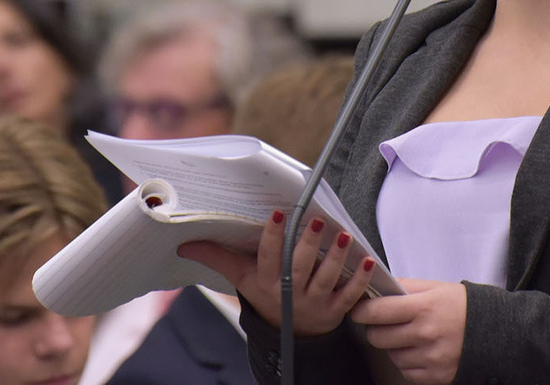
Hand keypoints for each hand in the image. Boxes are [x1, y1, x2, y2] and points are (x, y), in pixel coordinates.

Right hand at [178, 209, 374, 335]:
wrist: (289, 335)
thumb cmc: (265, 295)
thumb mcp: (240, 278)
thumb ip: (215, 257)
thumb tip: (183, 242)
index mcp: (265, 282)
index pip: (267, 257)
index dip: (272, 236)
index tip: (277, 213)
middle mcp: (289, 293)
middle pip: (298, 267)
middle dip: (306, 245)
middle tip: (314, 221)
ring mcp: (314, 304)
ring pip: (326, 279)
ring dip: (335, 258)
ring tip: (342, 236)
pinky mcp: (336, 311)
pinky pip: (350, 295)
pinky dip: (359, 279)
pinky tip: (367, 260)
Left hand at [350, 278, 466, 384]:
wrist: (497, 331)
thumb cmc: (463, 307)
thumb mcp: (436, 287)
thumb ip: (405, 286)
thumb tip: (377, 286)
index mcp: (424, 307)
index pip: (377, 311)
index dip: (362, 310)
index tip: (360, 310)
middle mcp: (425, 334)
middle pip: (377, 337)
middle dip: (375, 328)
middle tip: (384, 322)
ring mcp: (430, 358)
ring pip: (390, 355)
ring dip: (393, 346)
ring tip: (409, 335)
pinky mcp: (435, 376)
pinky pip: (405, 371)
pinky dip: (407, 362)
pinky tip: (419, 350)